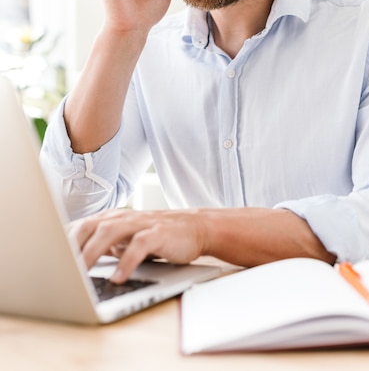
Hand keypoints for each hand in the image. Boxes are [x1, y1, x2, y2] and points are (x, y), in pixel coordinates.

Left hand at [68, 208, 206, 282]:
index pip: (80, 226)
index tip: (47, 257)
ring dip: (92, 251)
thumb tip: (75, 261)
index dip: (62, 241)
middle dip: (72, 245)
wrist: (195, 227)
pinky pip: (139, 245)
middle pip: (90, 226)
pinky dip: (126, 261)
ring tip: (80, 273)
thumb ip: (103, 244)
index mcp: (112, 218)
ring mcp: (141, 222)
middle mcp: (123, 217)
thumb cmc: (157, 236)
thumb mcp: (126, 239)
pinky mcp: (158, 232)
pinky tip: (118, 277)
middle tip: (58, 267)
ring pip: (110, 231)